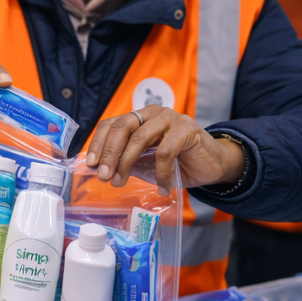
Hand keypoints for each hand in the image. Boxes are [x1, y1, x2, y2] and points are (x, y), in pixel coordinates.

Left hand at [84, 106, 244, 191]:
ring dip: (127, 164)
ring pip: (140, 138)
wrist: (210, 165)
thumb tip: (99, 169)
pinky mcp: (187, 129)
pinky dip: (160, 174)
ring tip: (121, 183)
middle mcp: (152, 113)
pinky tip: (162, 187)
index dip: (99, 143)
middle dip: (109, 154)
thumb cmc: (175, 163)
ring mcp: (170, 118)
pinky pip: (165, 152)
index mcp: (139, 117)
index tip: (91, 164)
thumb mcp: (144, 163)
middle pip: (122, 128)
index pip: (112, 124)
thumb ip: (125, 161)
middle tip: (104, 176)